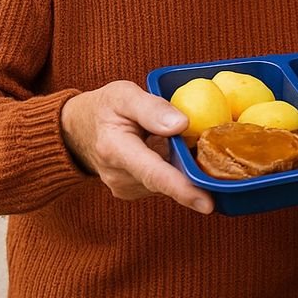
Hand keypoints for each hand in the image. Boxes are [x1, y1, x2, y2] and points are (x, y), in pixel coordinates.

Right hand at [61, 80, 213, 213]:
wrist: (76, 130)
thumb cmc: (103, 108)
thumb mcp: (123, 94)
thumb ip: (151, 108)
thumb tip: (182, 124)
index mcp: (115, 149)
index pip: (153, 174)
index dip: (182, 189)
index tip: (207, 203)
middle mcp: (119, 176)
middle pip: (167, 182)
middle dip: (195, 176)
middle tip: (221, 163)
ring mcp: (126, 188)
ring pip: (168, 183)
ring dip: (184, 168)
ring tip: (184, 143)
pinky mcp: (134, 191)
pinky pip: (164, 183)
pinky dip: (175, 169)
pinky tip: (174, 153)